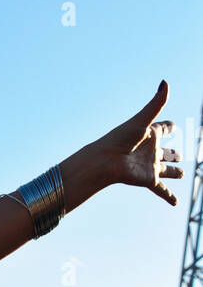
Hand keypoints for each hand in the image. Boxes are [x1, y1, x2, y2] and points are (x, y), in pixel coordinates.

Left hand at [94, 80, 183, 205]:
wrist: (105, 161)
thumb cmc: (120, 139)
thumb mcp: (141, 120)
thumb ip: (156, 103)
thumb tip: (165, 82)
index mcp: (150, 133)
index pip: (164, 127)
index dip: (170, 126)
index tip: (173, 125)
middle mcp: (151, 150)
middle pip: (167, 151)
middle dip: (174, 152)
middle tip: (180, 153)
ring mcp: (151, 166)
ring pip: (167, 170)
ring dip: (174, 172)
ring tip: (181, 173)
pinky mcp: (149, 180)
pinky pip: (162, 190)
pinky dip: (169, 196)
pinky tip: (176, 204)